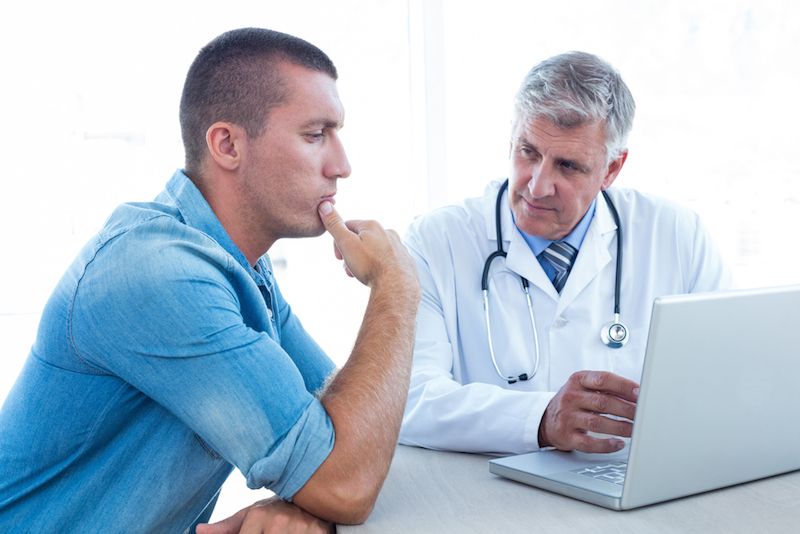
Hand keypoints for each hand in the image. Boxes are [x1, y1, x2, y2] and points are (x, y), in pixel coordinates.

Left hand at [195, 497, 332, 533]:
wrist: (319, 492)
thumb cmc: (280, 509)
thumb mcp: (253, 515)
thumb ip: (227, 527)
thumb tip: (198, 531)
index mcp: (259, 516)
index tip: (256, 533)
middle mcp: (279, 522)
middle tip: (269, 532)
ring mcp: (301, 529)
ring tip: (284, 533)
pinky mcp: (321, 533)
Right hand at [318, 201, 417, 290]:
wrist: (397, 287)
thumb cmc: (370, 265)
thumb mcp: (346, 243)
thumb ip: (335, 225)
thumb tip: (325, 205)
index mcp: (372, 226)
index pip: (348, 226)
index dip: (338, 242)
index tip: (338, 258)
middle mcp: (387, 232)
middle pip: (361, 240)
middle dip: (351, 254)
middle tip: (348, 269)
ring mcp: (398, 246)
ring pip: (374, 251)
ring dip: (363, 262)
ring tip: (361, 276)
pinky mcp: (405, 260)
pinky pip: (387, 261)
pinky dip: (379, 267)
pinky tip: (377, 277)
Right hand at [538, 371, 638, 452]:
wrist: (547, 419)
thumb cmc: (575, 402)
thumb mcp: (585, 387)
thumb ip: (608, 389)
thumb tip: (638, 396)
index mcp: (578, 380)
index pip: (603, 379)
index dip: (623, 385)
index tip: (640, 393)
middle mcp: (570, 397)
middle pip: (603, 402)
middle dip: (627, 409)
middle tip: (643, 415)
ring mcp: (567, 417)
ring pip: (597, 423)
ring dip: (620, 427)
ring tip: (635, 429)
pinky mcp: (566, 436)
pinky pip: (589, 443)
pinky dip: (606, 445)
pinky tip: (618, 443)